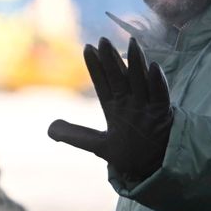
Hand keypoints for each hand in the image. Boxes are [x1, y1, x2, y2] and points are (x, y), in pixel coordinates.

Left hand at [48, 37, 173, 181]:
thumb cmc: (125, 154)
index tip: (87, 48)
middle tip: (104, 40)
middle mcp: (129, 102)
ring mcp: (145, 106)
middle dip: (112, 59)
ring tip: (132, 43)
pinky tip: (154, 67)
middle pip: (120, 77)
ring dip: (136, 63)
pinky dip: (158, 82)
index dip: (95, 66)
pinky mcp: (161, 114)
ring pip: (140, 81)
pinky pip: (160, 95)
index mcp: (113, 107)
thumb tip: (49, 129)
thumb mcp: (97, 144)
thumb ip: (75, 135)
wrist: (148, 170)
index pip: (102, 83)